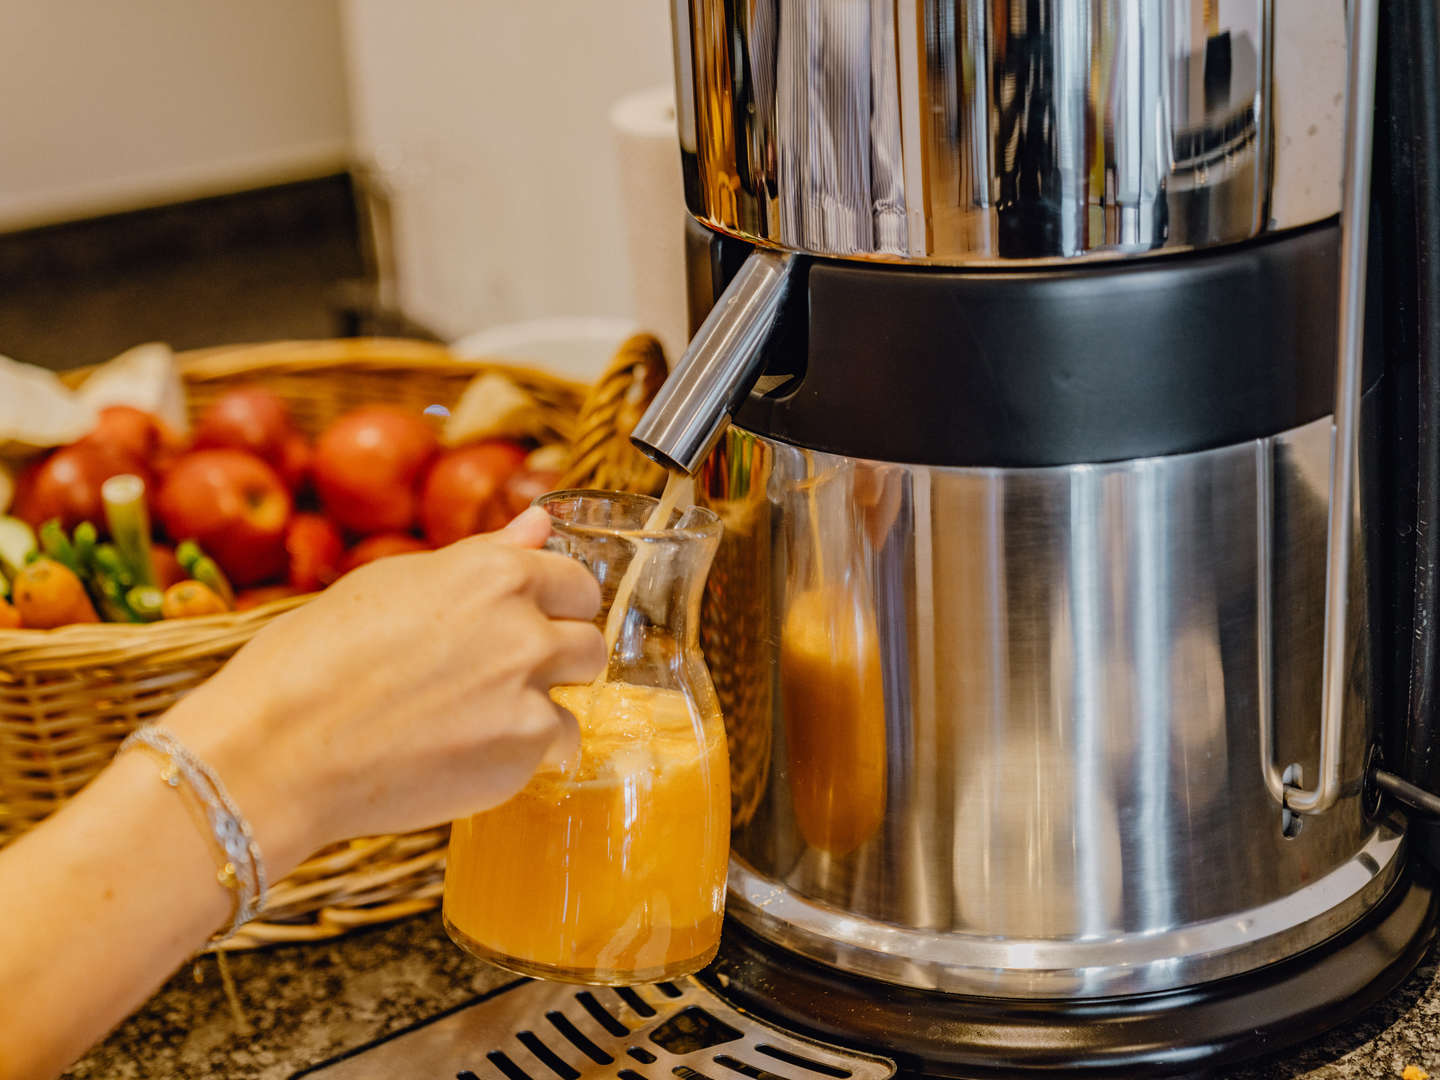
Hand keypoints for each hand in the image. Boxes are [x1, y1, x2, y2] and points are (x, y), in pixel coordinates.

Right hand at [166, 507, 605, 877]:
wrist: (274, 751)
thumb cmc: (310, 660)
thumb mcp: (392, 582)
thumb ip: (483, 557)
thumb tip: (540, 522)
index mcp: (494, 572)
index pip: (575, 580)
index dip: (553, 605)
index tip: (528, 623)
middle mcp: (524, 625)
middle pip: (590, 638)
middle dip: (558, 655)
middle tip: (501, 677)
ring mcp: (529, 690)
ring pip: (580, 693)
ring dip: (547, 702)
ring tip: (482, 717)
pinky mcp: (523, 752)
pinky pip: (558, 746)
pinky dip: (527, 755)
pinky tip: (472, 755)